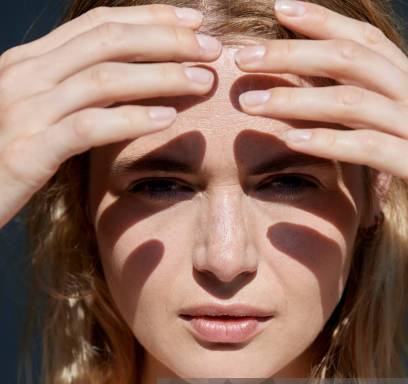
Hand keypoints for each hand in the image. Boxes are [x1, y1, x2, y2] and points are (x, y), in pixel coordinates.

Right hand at [0, 3, 220, 229]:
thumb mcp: (35, 117)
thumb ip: (70, 98)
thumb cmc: (3, 161)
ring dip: (160, 76)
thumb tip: (125, 89)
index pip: (97, 25)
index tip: (193, 22)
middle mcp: (24, 76)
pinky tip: (167, 120)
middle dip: (166, 40)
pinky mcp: (28, 150)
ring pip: (103, 78)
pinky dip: (131, 120)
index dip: (149, 18)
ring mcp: (24, 110)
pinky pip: (88, 126)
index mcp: (28, 63)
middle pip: (107, 41)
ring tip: (202, 82)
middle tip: (211, 49)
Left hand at [234, 0, 407, 180]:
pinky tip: (291, 141)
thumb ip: (362, 105)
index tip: (280, 8)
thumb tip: (308, 94)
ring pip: (353, 101)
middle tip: (244, 58)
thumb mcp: (392, 123)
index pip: (365, 39)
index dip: (323, 20)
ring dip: (297, 100)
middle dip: (293, 54)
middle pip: (350, 61)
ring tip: (252, 103)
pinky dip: (329, 142)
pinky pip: (370, 148)